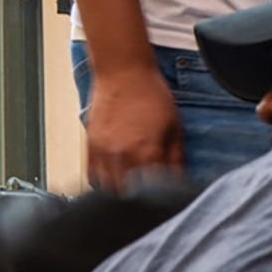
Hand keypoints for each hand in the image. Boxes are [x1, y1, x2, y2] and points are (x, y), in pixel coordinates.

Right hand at [81, 63, 182, 189]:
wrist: (123, 72)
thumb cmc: (150, 94)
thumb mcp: (174, 127)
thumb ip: (176, 157)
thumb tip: (180, 180)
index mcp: (147, 153)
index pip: (154, 191)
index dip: (160, 197)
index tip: (163, 199)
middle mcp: (123, 156)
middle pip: (129, 195)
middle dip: (139, 200)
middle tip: (146, 199)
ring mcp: (103, 152)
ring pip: (108, 189)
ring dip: (119, 194)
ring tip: (129, 194)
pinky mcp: (90, 146)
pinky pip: (92, 175)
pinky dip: (101, 183)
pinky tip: (112, 182)